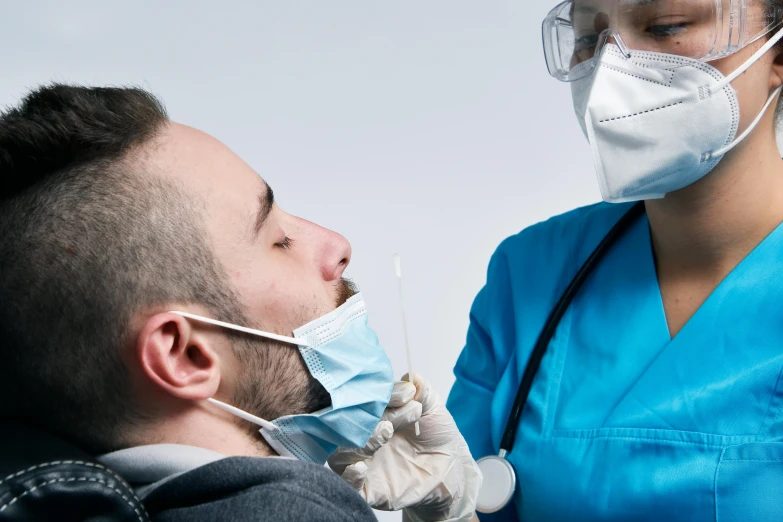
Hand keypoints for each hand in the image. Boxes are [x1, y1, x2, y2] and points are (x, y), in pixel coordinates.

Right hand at [328, 374, 481, 521]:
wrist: (451, 468)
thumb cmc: (437, 435)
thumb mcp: (432, 409)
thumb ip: (422, 391)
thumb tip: (411, 377)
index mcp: (372, 415)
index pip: (364, 401)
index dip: (382, 396)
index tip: (406, 394)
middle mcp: (362, 437)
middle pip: (349, 426)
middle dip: (369, 418)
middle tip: (393, 418)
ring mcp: (362, 463)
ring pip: (341, 454)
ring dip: (361, 442)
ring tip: (385, 434)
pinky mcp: (367, 489)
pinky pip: (347, 485)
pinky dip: (349, 476)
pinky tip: (361, 467)